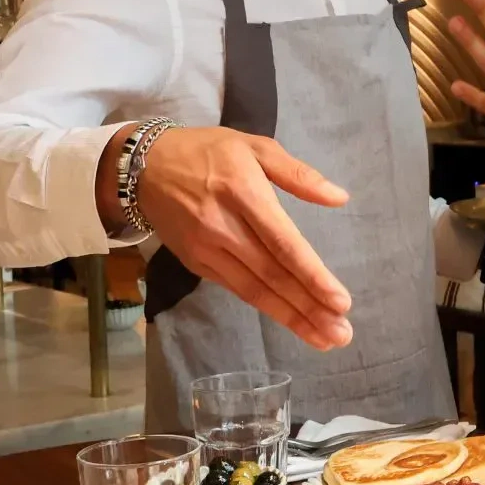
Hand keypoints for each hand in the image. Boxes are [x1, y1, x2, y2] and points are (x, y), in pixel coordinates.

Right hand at [108, 126, 354, 348]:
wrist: (143, 167)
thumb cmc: (207, 151)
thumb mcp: (254, 146)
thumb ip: (298, 173)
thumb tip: (339, 197)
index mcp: (243, 193)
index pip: (283, 243)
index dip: (312, 275)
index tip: (341, 301)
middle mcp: (223, 227)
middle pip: (272, 275)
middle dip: (309, 308)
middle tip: (342, 334)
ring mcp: (206, 250)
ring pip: (255, 291)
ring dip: (291, 318)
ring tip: (325, 339)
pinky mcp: (196, 264)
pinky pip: (237, 289)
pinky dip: (266, 307)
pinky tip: (291, 320)